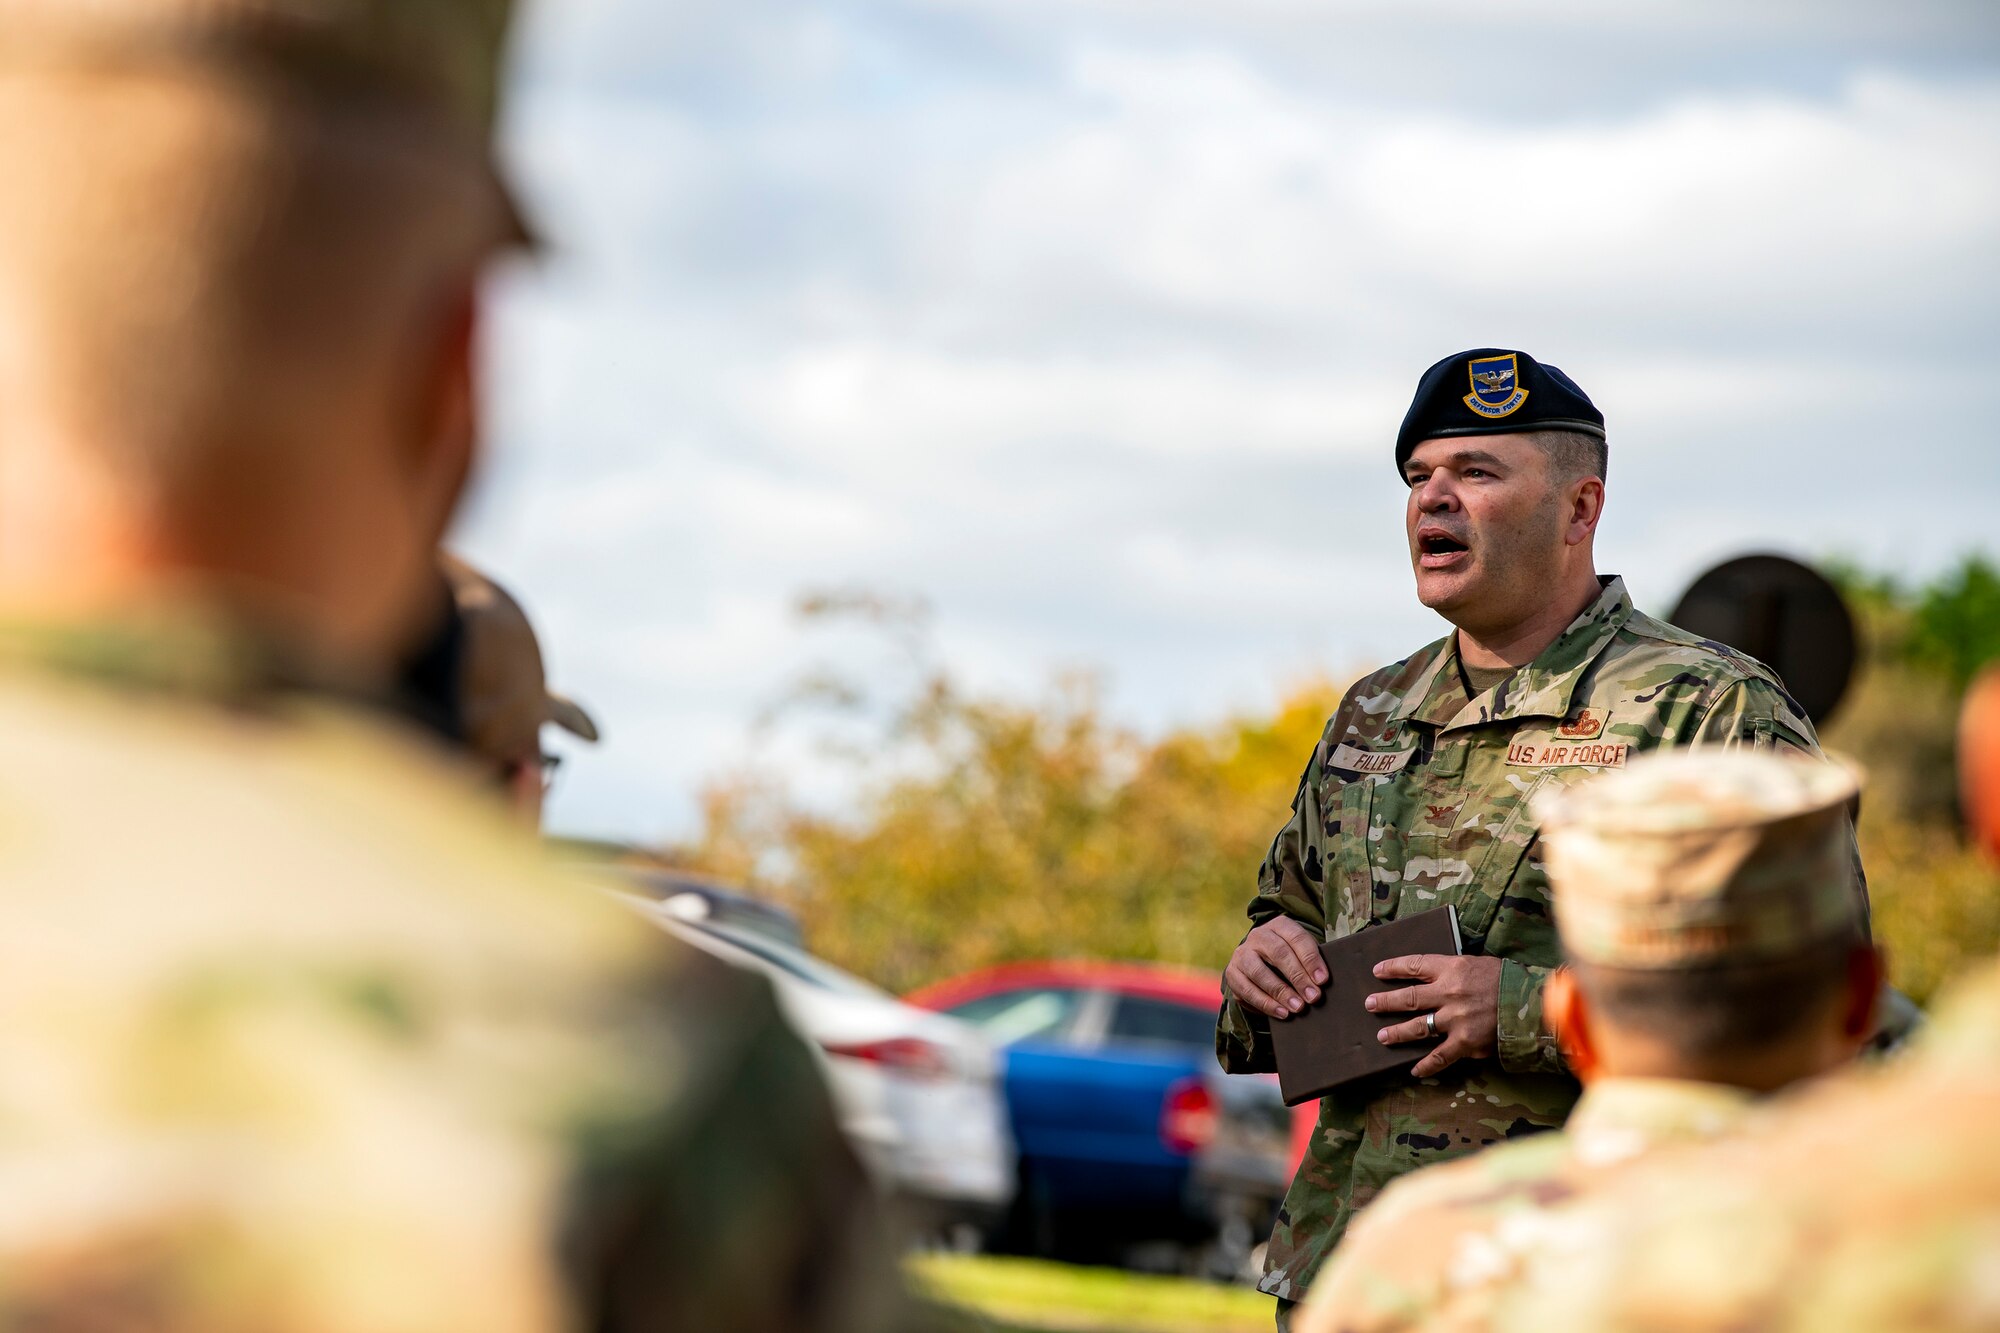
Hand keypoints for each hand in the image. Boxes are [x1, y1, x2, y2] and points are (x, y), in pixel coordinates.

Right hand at [1224, 918, 1327, 1020]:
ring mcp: (1242, 954)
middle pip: (1278, 953)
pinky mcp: (1232, 973)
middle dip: (1298, 977)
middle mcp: (1258, 936)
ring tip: (1298, 1007)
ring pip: (1259, 971)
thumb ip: (1310, 963)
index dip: (1310, 959)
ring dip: (1281, 992)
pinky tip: (1282, 1013)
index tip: (1322, 980)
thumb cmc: (1289, 959)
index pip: (1296, 937)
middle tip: (1313, 996)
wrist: (1258, 962)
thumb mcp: (1300, 953)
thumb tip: (1321, 983)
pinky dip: (1266, 1004)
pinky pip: (1247, 990)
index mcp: (1279, 925)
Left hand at [1366, 954, 1502, 1077]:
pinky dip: (1426, 1065)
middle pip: (1408, 998)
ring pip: (1417, 1027)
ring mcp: (1456, 1019)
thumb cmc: (1507, 981)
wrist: (1533, 1004)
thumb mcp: (1477, 964)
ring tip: (1382, 1037)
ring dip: (1397, 1033)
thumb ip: (1453, 971)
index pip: (1414, 965)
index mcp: (1452, 968)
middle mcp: (1449, 993)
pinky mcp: (1466, 1042)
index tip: (1377, 970)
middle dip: (1386, 1002)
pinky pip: (1439, 1056)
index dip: (1393, 968)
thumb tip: (1429, 976)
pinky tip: (1414, 1070)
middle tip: (1369, 1005)